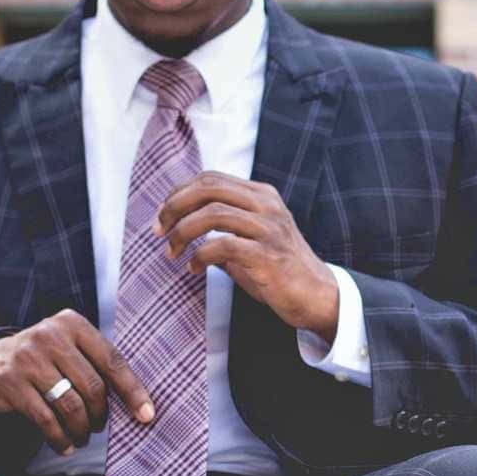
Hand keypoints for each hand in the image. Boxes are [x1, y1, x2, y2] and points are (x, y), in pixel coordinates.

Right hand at [0, 309, 154, 455]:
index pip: (112, 361)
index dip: (132, 391)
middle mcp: (50, 336)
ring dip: (82, 429)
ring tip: (83, 437)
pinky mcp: (10, 382)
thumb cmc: (48, 360)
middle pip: (92, 386)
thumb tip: (141, 405)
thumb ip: (99, 365)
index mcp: (73, 324)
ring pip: (70, 405)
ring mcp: (27, 358)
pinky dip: (59, 438)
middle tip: (99, 427)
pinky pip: (45, 419)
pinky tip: (64, 445)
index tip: (147, 416)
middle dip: (101, 414)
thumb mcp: (72, 349)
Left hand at [154, 171, 339, 342]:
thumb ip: (224, 226)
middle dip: (174, 207)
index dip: (179, 193)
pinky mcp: (268, 255)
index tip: (163, 216)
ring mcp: (270, 229)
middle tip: (159, 230)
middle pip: (208, 188)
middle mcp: (267, 206)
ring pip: (212, 214)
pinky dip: (200, 256)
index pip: (211, 179)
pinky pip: (222, 245)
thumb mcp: (252, 239)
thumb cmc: (280, 271)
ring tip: (172, 252)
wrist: (317, 296)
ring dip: (182, 233)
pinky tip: (194, 269)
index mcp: (262, 196)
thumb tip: (180, 223)